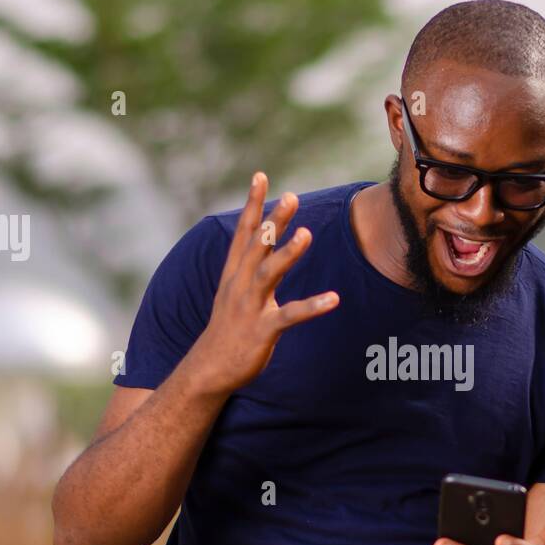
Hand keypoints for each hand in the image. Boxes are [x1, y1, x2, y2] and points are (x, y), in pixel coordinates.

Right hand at [188, 172, 339, 396]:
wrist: (210, 368)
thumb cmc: (229, 327)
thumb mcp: (235, 291)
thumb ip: (251, 265)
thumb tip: (262, 239)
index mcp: (234, 274)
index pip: (243, 233)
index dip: (252, 204)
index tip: (261, 176)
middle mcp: (240, 285)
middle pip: (257, 247)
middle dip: (272, 221)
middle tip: (290, 196)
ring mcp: (250, 308)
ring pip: (268, 275)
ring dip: (287, 254)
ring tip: (306, 234)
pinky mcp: (263, 331)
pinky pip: (290, 316)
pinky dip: (312, 307)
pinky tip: (334, 299)